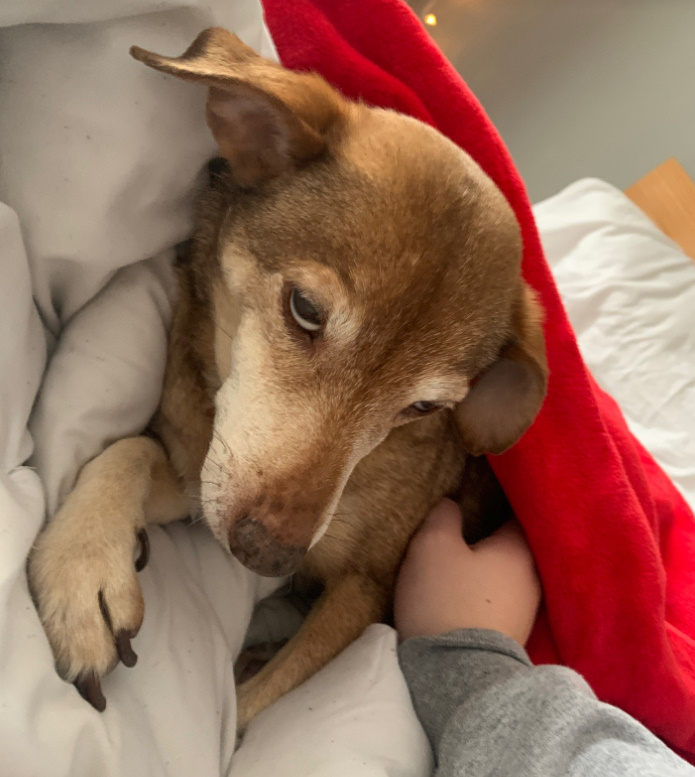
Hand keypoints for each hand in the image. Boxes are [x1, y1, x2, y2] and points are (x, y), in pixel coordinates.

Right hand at [394, 499, 540, 644]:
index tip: (480, 499)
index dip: (498, 504)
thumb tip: (452, 503)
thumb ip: (443, 517)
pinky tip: (467, 597)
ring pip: (509, 578)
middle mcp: (532, 578)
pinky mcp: (512, 638)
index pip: (517, 514)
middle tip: (468, 531)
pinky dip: (487, 596)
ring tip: (464, 566)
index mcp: (518, 549)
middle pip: (514, 548)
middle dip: (494, 540)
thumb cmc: (446, 597)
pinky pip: (501, 604)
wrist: (456, 674)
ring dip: (490, 571)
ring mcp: (527, 612)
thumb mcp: (432, 546)